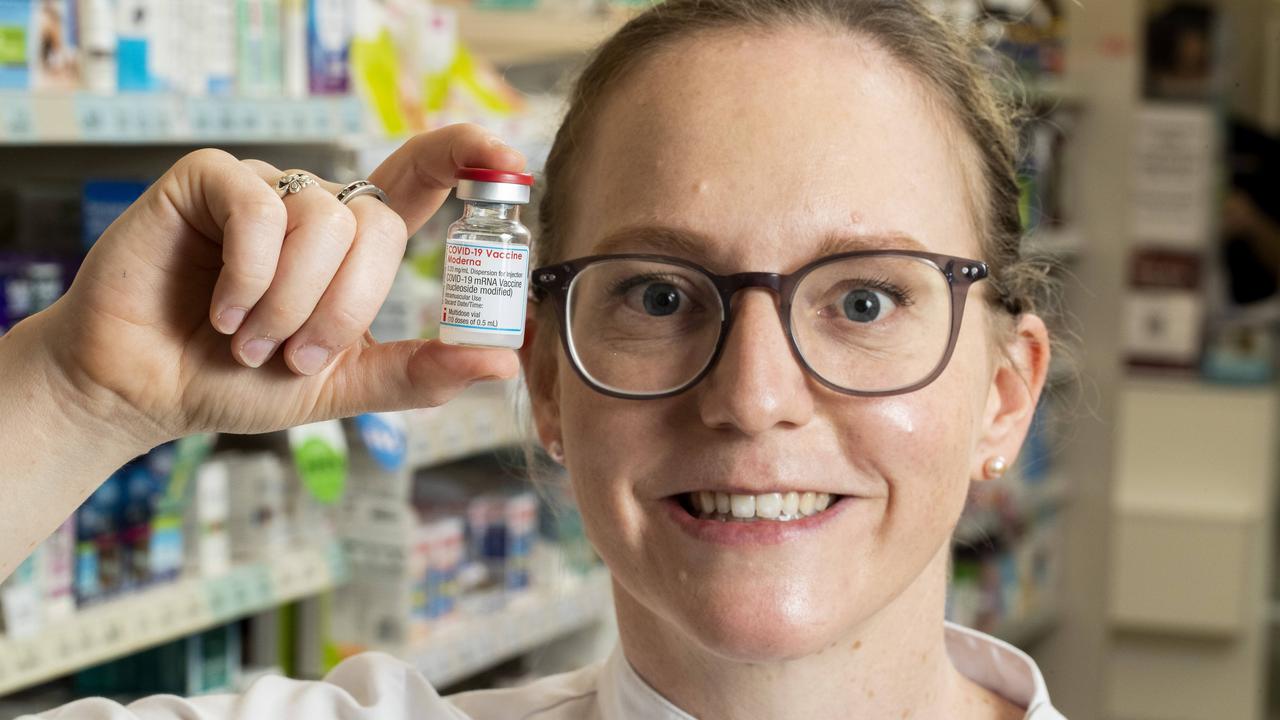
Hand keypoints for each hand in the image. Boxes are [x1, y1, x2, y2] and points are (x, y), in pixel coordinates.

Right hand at [34, 124, 525, 445]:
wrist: (148, 392)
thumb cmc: (239, 382)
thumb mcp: (345, 382)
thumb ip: (422, 372)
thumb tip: (505, 359)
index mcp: (353, 246)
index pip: (422, 178)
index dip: (467, 157)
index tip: (509, 161)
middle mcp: (315, 207)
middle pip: (377, 224)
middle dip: (343, 306)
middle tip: (295, 353)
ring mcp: (263, 188)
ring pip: (323, 220)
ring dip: (291, 301)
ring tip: (251, 338)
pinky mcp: (208, 181)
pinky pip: (262, 208)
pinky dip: (251, 274)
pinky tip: (225, 309)